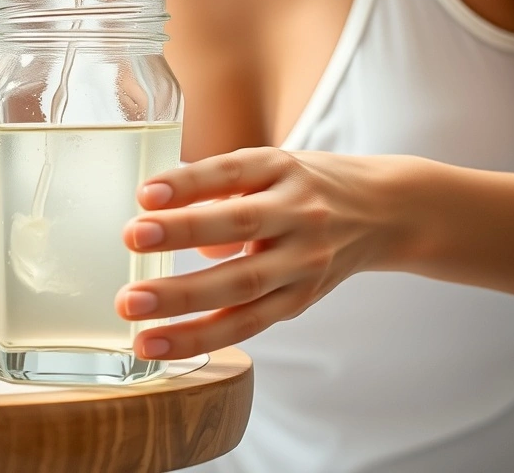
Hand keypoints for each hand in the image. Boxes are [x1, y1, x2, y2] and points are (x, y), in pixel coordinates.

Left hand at [115, 148, 414, 359]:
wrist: (384, 211)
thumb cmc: (302, 185)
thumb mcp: (266, 168)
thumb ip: (215, 191)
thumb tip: (160, 222)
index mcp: (280, 169)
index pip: (231, 171)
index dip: (189, 182)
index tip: (146, 193)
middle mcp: (298, 213)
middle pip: (239, 226)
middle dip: (180, 234)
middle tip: (129, 239)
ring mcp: (304, 261)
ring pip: (242, 286)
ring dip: (181, 301)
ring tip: (131, 308)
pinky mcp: (301, 300)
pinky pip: (247, 324)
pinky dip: (199, 337)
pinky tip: (157, 344)